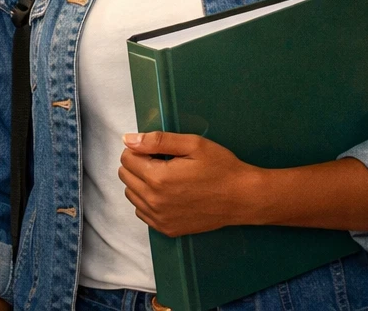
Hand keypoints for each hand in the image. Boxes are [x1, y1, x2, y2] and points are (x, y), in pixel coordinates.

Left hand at [118, 131, 262, 236]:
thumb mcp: (192, 144)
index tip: (156, 150)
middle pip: (125, 176)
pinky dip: (148, 201)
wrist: (242, 198)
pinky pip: (142, 212)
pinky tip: (167, 193)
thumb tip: (127, 139)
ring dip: (141, 182)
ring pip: (131, 194)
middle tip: (162, 161)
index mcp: (158, 178)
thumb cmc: (220, 167)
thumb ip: (156, 140)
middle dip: (138, 164)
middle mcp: (154, 201)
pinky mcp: (167, 229)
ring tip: (165, 176)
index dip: (139, 149)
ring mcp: (160, 218)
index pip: (126, 158)